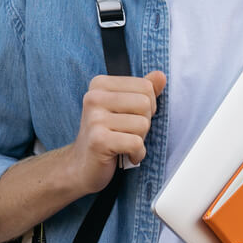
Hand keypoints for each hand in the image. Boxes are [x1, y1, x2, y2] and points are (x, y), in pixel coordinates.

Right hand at [65, 71, 164, 194]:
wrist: (81, 166)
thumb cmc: (106, 135)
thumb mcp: (124, 108)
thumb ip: (142, 90)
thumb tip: (161, 76)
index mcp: (100, 84)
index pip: (146, 86)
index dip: (148, 105)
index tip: (130, 117)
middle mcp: (94, 98)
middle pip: (146, 103)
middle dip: (144, 123)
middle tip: (127, 133)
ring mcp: (95, 119)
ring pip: (143, 124)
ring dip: (140, 139)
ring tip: (124, 143)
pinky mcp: (98, 140)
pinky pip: (136, 143)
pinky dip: (137, 153)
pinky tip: (126, 155)